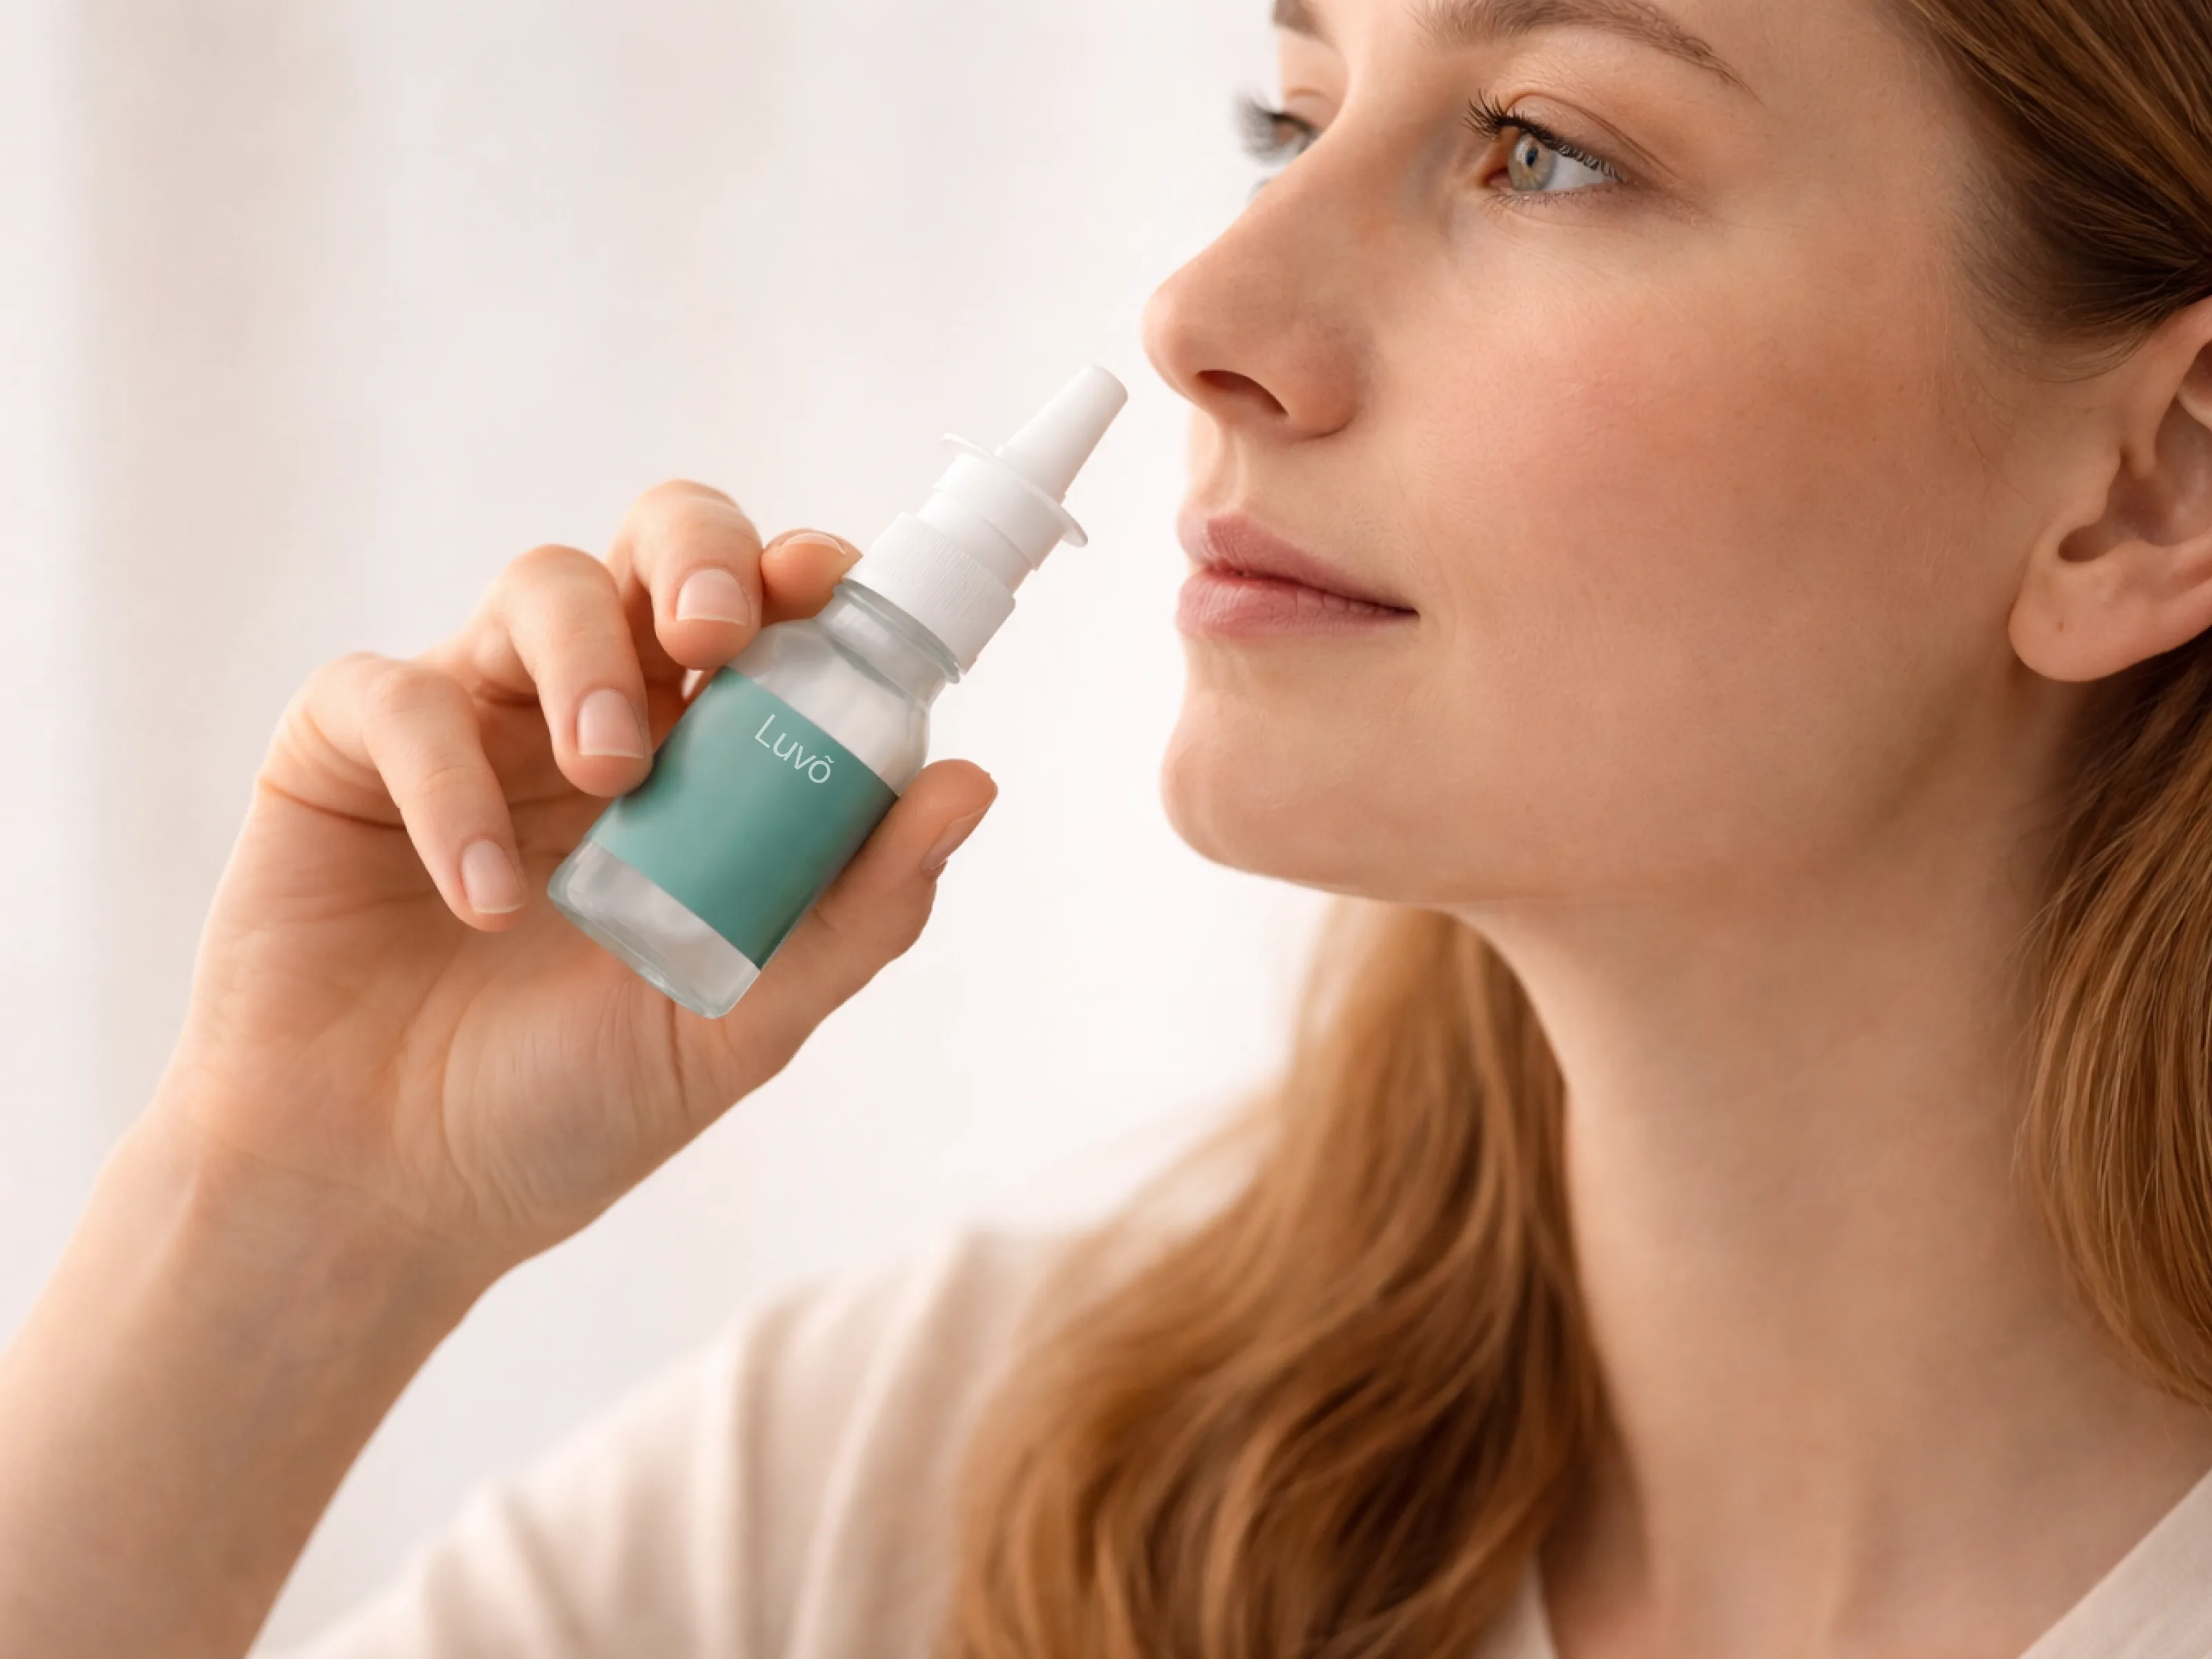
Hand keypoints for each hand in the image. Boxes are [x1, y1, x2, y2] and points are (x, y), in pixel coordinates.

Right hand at [155, 482, 995, 1282]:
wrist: (392, 1197)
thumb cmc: (573, 1106)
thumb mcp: (738, 1022)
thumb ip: (854, 911)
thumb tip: (970, 785)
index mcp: (704, 760)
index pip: (772, 616)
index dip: (805, 579)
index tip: (826, 591)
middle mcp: (596, 711)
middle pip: (660, 540)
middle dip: (701, 556)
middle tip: (715, 633)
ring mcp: (473, 719)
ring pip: (540, 584)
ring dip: (590, 661)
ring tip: (611, 776)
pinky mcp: (344, 750)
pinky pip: (397, 697)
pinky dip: (449, 784)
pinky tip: (487, 901)